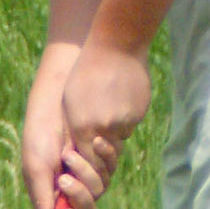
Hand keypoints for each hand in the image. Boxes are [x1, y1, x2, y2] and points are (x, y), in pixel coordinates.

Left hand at [62, 41, 150, 176]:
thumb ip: (74, 129)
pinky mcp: (140, 112)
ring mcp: (125, 121)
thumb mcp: (70, 101)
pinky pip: (132, 122)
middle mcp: (105, 129)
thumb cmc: (85, 72)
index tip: (88, 155)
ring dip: (116, 127)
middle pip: (107, 151)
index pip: (88, 160)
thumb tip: (77, 151)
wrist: (115, 48)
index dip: (89, 160)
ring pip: (121, 136)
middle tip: (99, 124)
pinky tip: (121, 95)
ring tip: (109, 101)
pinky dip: (127, 114)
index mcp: (83, 127)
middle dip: (103, 145)